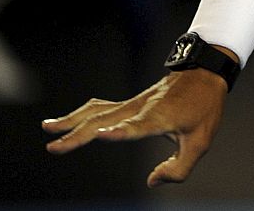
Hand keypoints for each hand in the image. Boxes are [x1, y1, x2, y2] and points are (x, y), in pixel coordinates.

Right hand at [42, 68, 229, 186]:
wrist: (205, 73)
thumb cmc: (204, 107)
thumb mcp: (201, 141)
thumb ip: (179, 167)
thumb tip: (153, 181)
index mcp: (160, 117)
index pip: (137, 126)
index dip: (120, 132)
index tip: (100, 135)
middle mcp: (141, 109)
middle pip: (104, 120)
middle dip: (78, 134)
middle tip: (53, 147)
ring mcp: (133, 103)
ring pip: (97, 111)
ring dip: (72, 120)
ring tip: (48, 128)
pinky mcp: (130, 102)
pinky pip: (102, 107)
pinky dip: (82, 113)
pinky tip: (68, 119)